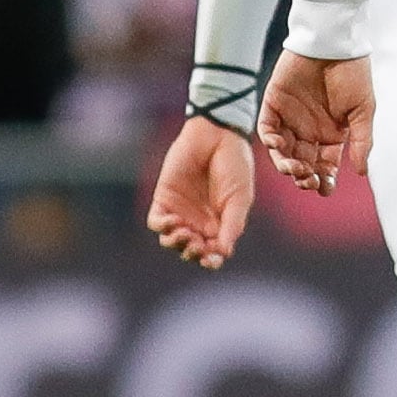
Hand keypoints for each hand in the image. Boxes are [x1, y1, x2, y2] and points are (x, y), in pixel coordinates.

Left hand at [148, 116, 256, 267]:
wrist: (218, 136)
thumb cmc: (235, 166)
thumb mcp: (240, 198)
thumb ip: (232, 225)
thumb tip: (224, 253)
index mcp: (220, 224)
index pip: (212, 252)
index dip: (211, 261)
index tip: (212, 259)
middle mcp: (199, 221)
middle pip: (190, 250)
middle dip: (193, 253)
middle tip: (198, 245)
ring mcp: (180, 211)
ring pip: (171, 240)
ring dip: (176, 243)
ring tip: (185, 232)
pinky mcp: (164, 198)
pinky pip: (157, 222)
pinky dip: (163, 227)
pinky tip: (173, 221)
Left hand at [257, 50, 374, 194]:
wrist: (333, 41)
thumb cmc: (352, 73)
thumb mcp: (364, 110)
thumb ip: (362, 141)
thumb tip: (361, 171)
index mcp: (332, 135)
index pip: (325, 166)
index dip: (325, 180)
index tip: (326, 188)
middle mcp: (310, 131)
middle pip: (303, 163)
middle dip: (305, 177)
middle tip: (309, 180)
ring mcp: (290, 119)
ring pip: (283, 152)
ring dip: (286, 165)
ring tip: (294, 169)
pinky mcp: (273, 105)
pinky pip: (267, 129)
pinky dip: (271, 141)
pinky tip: (279, 146)